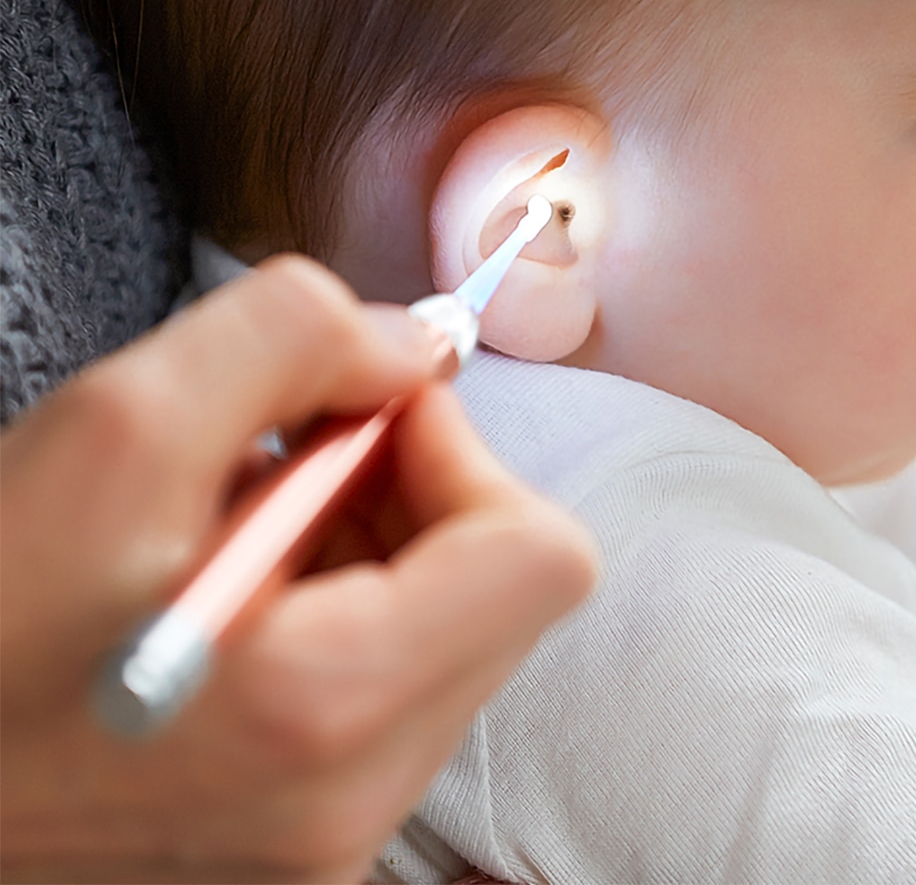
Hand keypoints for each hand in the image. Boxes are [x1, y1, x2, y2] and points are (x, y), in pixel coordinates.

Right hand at [0, 256, 597, 883]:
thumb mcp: (118, 432)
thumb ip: (293, 340)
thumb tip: (411, 348)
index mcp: (328, 708)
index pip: (540, 555)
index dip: (462, 451)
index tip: (364, 415)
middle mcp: (353, 799)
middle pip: (498, 591)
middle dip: (410, 491)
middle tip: (288, 458)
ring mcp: (331, 832)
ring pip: (444, 630)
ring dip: (366, 544)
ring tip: (240, 526)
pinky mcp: (302, 833)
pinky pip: (385, 682)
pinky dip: (335, 605)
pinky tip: (236, 586)